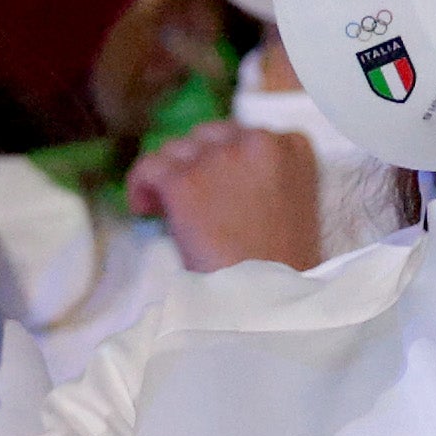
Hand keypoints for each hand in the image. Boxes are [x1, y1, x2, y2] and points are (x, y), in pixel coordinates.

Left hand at [127, 118, 322, 270]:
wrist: (268, 300)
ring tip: (166, 207)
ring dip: (172, 174)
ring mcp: (218, 158)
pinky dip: (141, 185)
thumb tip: (219, 177)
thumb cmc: (285, 270)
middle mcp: (256, 141)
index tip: (220, 186)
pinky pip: (150, 167)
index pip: (249, 134)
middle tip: (192, 198)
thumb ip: (264, 178)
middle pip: (211, 135)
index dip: (228, 159)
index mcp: (293, 148)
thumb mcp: (294, 208)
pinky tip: (145, 209)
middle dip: (198, 162)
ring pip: (178, 149)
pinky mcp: (184, 180)